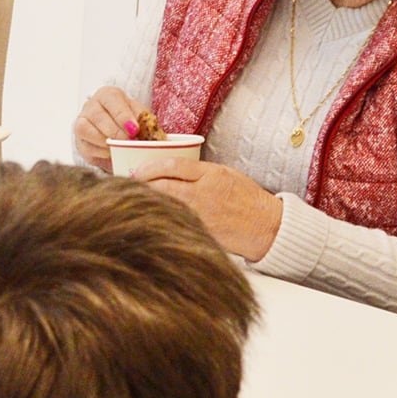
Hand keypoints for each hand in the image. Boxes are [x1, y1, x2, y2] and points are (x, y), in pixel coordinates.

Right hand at [75, 85, 144, 167]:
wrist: (115, 129)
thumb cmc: (129, 119)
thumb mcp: (139, 115)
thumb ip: (144, 120)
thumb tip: (152, 133)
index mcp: (107, 95)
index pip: (112, 100)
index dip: (123, 116)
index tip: (134, 129)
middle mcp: (91, 105)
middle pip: (98, 116)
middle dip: (115, 131)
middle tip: (130, 142)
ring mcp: (82, 122)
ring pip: (86, 130)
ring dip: (105, 141)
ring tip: (121, 148)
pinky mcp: (79, 140)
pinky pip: (85, 146)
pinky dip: (100, 152)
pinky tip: (112, 153)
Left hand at [144, 159, 283, 261]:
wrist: (266, 226)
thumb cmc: (247, 199)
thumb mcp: (226, 175)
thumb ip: (199, 172)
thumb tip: (168, 171)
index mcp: (211, 175)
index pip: (171, 166)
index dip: (149, 167)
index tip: (137, 169)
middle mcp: (203, 193)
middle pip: (162, 185)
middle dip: (142, 183)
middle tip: (130, 184)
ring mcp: (200, 214)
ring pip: (165, 204)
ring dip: (148, 201)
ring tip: (136, 200)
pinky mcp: (200, 231)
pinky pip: (175, 221)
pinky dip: (161, 217)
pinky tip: (152, 217)